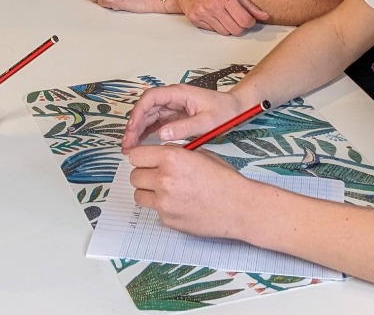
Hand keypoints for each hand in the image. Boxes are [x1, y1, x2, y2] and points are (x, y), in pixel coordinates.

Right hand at [122, 84, 246, 150]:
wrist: (237, 108)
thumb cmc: (225, 111)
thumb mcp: (207, 122)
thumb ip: (185, 128)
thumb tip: (162, 134)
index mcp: (179, 93)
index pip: (151, 98)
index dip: (138, 112)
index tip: (132, 129)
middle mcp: (173, 98)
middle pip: (146, 108)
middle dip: (134, 125)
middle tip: (127, 144)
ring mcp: (173, 106)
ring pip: (149, 115)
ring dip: (138, 130)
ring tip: (130, 147)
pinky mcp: (175, 115)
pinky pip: (156, 122)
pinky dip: (147, 132)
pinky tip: (141, 143)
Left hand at [127, 145, 249, 238]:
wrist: (239, 207)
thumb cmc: (224, 180)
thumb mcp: (199, 154)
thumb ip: (175, 153)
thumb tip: (158, 154)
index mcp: (171, 158)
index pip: (135, 156)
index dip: (142, 158)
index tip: (146, 160)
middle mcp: (164, 179)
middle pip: (134, 176)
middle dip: (145, 174)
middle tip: (158, 176)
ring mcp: (164, 202)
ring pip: (139, 195)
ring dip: (148, 191)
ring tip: (166, 190)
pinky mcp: (167, 220)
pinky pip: (154, 210)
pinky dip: (162, 207)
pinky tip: (179, 204)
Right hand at [167, 0, 267, 34]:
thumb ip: (248, 4)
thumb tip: (264, 15)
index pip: (245, 21)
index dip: (250, 22)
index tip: (248, 18)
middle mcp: (213, 7)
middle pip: (236, 30)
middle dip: (240, 26)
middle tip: (237, 17)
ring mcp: (202, 14)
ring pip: (224, 32)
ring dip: (227, 26)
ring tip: (223, 14)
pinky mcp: (194, 19)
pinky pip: (211, 30)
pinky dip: (215, 25)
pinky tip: (212, 14)